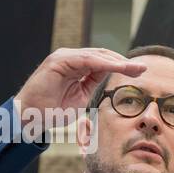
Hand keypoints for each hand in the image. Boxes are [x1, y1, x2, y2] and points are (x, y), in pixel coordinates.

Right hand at [15, 47, 146, 130]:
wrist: (31, 117)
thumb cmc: (53, 110)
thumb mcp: (81, 97)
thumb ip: (93, 85)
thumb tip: (111, 81)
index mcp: (75, 67)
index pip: (103, 62)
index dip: (121, 66)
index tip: (139, 72)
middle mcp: (70, 59)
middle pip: (102, 56)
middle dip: (123, 62)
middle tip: (142, 69)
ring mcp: (64, 58)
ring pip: (96, 56)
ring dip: (117, 62)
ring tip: (134, 68)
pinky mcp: (58, 61)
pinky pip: (86, 60)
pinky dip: (104, 63)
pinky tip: (118, 68)